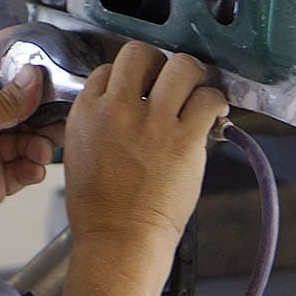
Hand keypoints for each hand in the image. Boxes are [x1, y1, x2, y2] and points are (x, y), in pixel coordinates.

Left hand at [0, 29, 59, 242]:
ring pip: (28, 135)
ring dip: (41, 139)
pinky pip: (27, 166)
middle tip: (55, 104)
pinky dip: (35, 166)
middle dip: (38, 102)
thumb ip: (3, 100)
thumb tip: (32, 79)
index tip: (22, 39)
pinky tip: (31, 168)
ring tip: (43, 146)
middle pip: (15, 98)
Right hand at [63, 42, 228, 249]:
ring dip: (191, 75)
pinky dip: (215, 101)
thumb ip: (98, 121)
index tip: (140, 89)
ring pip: (179, 66)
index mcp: (87, 112)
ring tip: (195, 90)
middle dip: (157, 64)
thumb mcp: (80, 153)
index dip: (128, 77)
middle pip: (139, 54)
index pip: (108, 69)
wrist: (119, 241)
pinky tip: (213, 113)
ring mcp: (152, 123)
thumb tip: (125, 104)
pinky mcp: (184, 139)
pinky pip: (208, 98)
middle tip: (169, 82)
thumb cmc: (101, 210)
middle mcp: (118, 110)